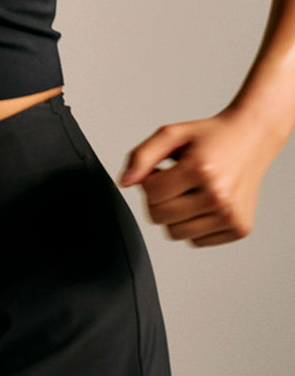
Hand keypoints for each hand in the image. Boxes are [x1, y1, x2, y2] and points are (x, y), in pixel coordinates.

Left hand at [119, 109, 278, 246]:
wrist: (251, 138)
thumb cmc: (211, 136)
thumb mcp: (171, 134)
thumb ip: (141, 156)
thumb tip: (124, 182)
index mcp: (200, 170)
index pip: (151, 194)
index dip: (149, 181)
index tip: (162, 169)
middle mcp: (218, 196)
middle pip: (160, 217)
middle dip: (159, 199)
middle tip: (175, 181)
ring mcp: (230, 215)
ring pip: (176, 233)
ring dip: (175, 215)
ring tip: (190, 191)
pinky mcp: (239, 228)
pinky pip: (197, 241)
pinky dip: (195, 225)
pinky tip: (205, 203)